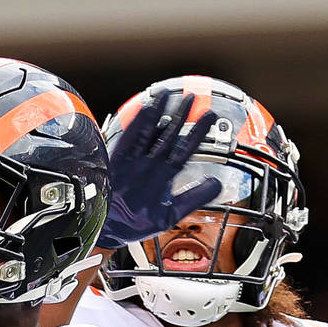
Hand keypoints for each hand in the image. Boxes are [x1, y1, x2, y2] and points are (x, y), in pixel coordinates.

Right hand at [97, 87, 222, 251]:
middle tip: (192, 98)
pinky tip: (147, 109)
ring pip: (150, 134)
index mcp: (164, 175)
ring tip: (167, 95)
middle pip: (169, 136)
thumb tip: (217, 183)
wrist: (110, 231)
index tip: (209, 116)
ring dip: (159, 114)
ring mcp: (135, 163)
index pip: (184, 150)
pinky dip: (138, 125)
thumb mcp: (172, 213)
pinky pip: (130, 140)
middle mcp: (151, 165)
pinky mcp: (119, 163)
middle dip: (181, 116)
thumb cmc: (137, 223)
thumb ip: (194, 198)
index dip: (197, 133)